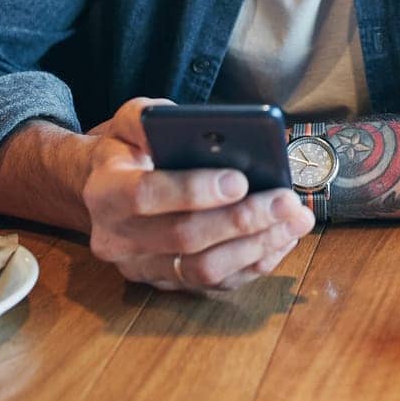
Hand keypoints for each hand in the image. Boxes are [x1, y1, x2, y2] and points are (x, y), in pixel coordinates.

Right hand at [80, 97, 313, 291]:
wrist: (106, 190)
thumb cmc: (129, 150)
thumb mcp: (128, 121)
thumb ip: (147, 116)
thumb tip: (186, 123)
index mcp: (104, 192)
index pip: (146, 195)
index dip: (194, 190)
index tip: (241, 179)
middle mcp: (117, 238)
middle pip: (184, 238)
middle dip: (242, 219)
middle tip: (286, 200)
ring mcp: (141, 268)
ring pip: (203, 269)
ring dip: (256, 246)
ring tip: (295, 219)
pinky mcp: (166, 284)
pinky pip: (215, 284)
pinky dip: (254, 263)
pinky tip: (282, 238)